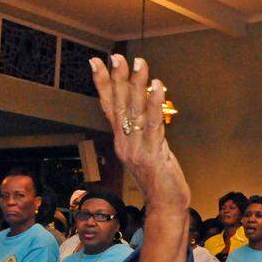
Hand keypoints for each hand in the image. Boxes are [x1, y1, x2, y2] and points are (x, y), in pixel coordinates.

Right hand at [89, 54, 189, 212]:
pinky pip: (152, 124)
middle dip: (118, 78)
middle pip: (119, 104)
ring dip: (137, 85)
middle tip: (116, 57)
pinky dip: (155, 104)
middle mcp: (124, 142)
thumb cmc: (159, 179)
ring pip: (135, 110)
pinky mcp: (152, 153)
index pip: (109, 106)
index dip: (103, 83)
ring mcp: (136, 148)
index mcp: (122, 140)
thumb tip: (144, 111)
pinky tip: (157, 87)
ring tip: (139, 63)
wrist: (164, 205)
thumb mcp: (148, 152)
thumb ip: (143, 132)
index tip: (96, 62)